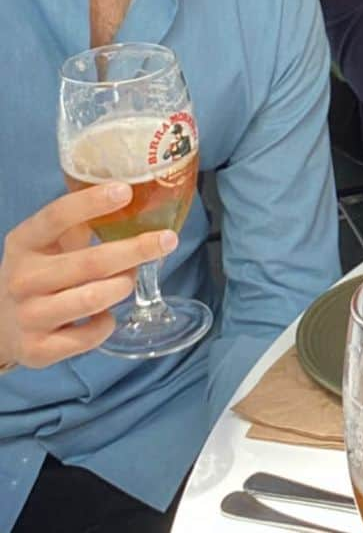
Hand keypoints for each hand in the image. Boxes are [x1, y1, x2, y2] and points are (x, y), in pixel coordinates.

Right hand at [0, 185, 178, 369]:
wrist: (0, 323)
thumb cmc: (41, 270)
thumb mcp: (50, 241)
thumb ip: (84, 221)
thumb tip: (139, 197)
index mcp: (24, 243)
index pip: (56, 217)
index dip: (92, 203)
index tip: (126, 190)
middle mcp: (23, 279)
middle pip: (90, 262)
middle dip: (136, 250)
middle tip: (167, 240)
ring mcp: (28, 316)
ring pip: (93, 298)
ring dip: (123, 285)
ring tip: (129, 279)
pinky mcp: (37, 349)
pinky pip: (89, 335)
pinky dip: (107, 323)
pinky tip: (105, 315)